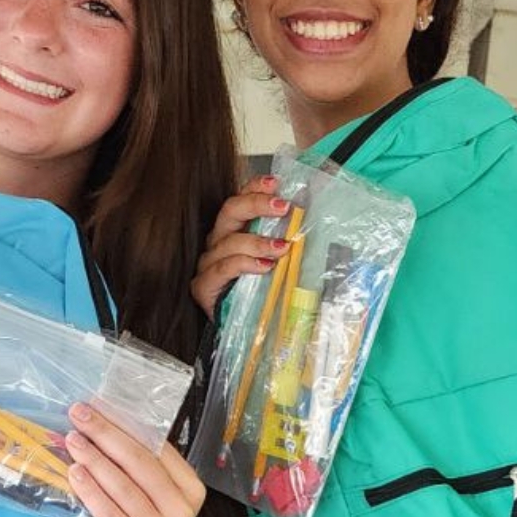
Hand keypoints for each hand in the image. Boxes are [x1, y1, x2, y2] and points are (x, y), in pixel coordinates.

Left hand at [64, 403, 205, 516]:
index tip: (98, 405)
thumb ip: (137, 464)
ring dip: (94, 459)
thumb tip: (102, 418)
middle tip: (79, 414)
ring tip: (72, 440)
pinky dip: (90, 491)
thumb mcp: (147, 493)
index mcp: (191, 487)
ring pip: (123, 487)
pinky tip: (75, 474)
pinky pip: (110, 514)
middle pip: (139, 463)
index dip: (124, 423)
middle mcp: (183, 509)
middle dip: (106, 435)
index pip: (156, 447)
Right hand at [190, 174, 291, 320]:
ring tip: (282, 247)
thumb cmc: (263, 297)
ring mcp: (208, 264)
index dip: (254, 187)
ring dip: (257, 241)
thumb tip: (314, 224)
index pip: (239, 199)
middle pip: (229, 212)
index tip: (276, 183)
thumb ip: (289, 244)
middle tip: (283, 207)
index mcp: (235, 231)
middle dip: (256, 204)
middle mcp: (218, 243)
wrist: (244, 334)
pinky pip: (222, 269)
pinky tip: (264, 267)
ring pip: (228, 241)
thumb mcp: (281, 266)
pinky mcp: (203, 286)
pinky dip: (244, 265)